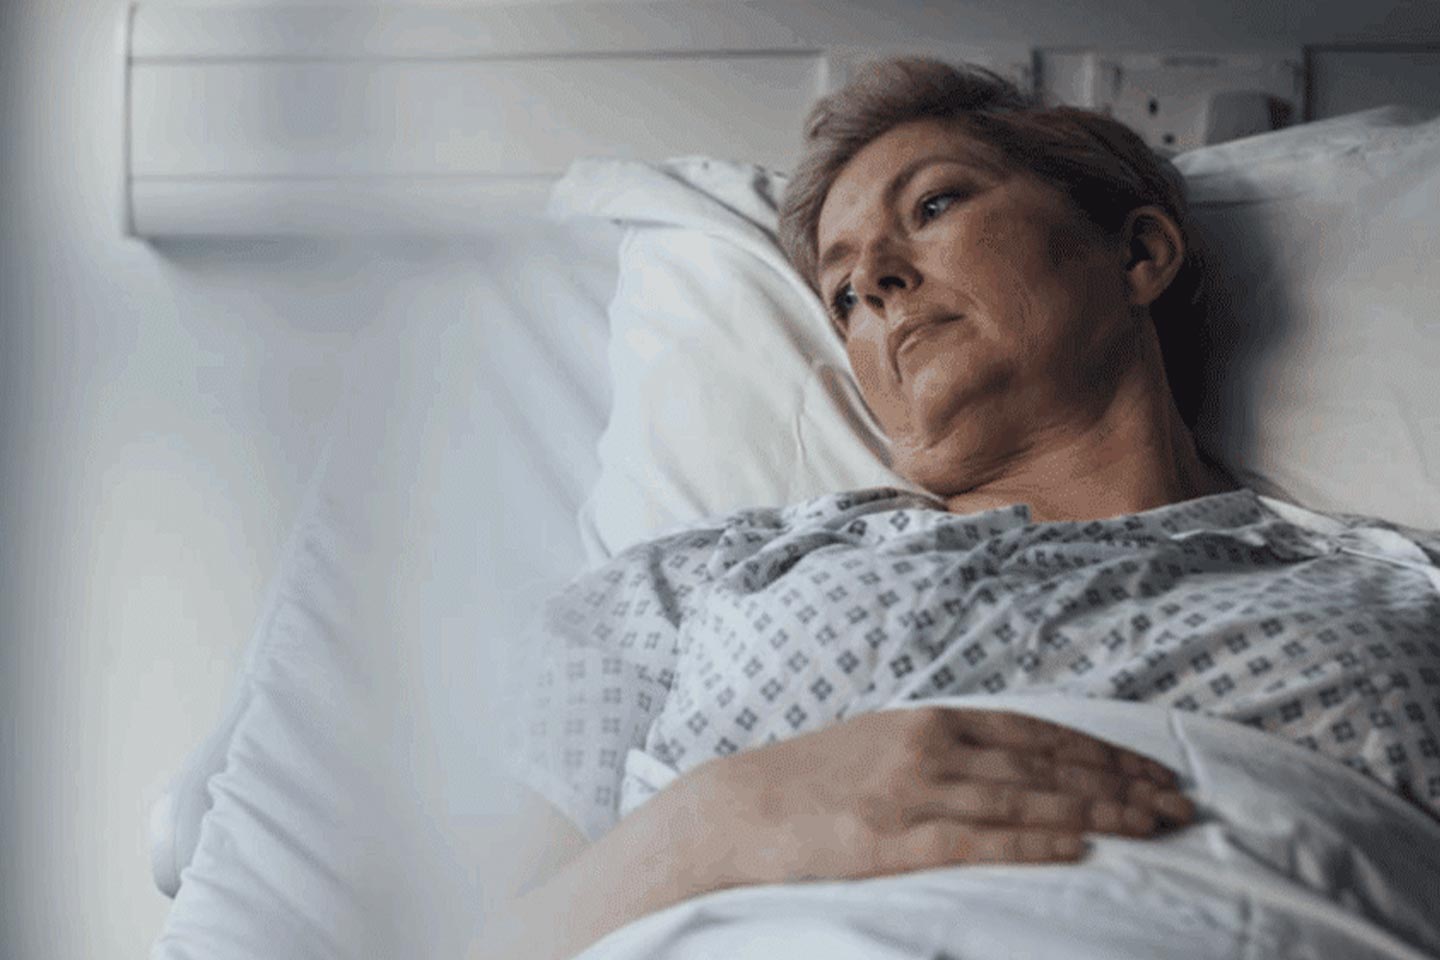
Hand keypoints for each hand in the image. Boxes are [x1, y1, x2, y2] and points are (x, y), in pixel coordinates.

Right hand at [684, 706, 1194, 886]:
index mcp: (931, 721)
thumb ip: (946, 748)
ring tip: (1154, 827)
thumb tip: (1015, 764)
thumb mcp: (884, 743)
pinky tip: (1076, 850)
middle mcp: (931, 747)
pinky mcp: (889, 841)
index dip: (1102, 753)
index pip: (1039, 733)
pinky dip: (1031, 843)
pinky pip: (976, 841)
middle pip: (1045, 765)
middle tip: (1179, 805)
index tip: (1155, 772)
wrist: (733, 811)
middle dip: (1120, 785)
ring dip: (1097, 813)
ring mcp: (911, 793)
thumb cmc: (811, 780)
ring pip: (1025, 800)